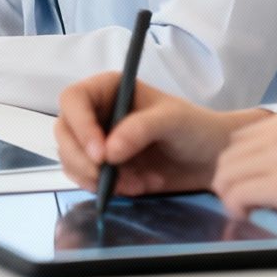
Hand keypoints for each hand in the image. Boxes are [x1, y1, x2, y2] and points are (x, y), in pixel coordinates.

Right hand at [53, 74, 262, 198]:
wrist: (212, 160)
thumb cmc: (195, 128)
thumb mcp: (173, 121)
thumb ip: (140, 129)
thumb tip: (109, 151)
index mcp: (109, 89)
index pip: (73, 99)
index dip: (79, 125)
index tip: (100, 153)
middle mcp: (97, 113)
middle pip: (64, 132)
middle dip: (80, 158)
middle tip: (105, 176)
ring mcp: (98, 142)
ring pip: (70, 159)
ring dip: (93, 177)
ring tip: (132, 183)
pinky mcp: (104, 168)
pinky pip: (86, 179)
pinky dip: (104, 188)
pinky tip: (135, 187)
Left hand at [211, 111, 276, 242]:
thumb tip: (259, 173)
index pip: (240, 139)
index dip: (239, 166)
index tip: (249, 186)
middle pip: (227, 155)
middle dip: (230, 181)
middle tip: (246, 204)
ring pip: (225, 174)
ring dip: (230, 197)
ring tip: (251, 213)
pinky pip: (235, 195)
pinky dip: (237, 209)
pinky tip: (252, 217)